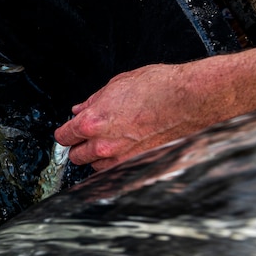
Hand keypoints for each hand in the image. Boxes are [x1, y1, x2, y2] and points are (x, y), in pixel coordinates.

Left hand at [54, 63, 216, 170]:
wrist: (191, 99)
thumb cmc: (159, 88)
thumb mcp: (117, 85)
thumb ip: (93, 101)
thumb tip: (80, 109)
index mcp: (92, 122)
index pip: (64, 137)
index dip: (65, 133)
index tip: (69, 132)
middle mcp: (103, 145)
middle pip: (75, 157)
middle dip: (79, 146)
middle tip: (88, 137)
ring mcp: (122, 159)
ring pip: (96, 166)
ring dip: (97, 157)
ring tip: (112, 141)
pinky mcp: (139, 166)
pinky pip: (118, 171)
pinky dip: (117, 163)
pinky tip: (126, 149)